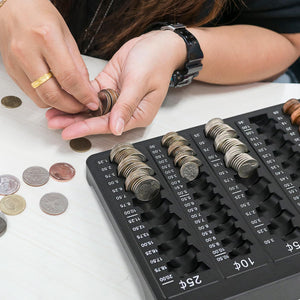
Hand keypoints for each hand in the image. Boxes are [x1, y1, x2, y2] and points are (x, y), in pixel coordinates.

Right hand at [0, 0, 98, 112]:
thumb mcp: (67, 34)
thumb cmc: (38, 13)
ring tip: (72, 100)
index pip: (69, 78)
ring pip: (40, 99)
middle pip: (52, 94)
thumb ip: (77, 64)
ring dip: (59, 105)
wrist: (12, 6)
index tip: (92, 102)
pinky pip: (31, 94)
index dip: (83, 95)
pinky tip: (57, 92)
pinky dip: (47, 98)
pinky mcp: (11, 71)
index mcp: (46, 37)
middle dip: (72, 107)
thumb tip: (86, 88)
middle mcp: (27, 52)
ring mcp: (15, 63)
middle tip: (83, 106)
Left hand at [46, 30, 185, 138]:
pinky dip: (78, 97)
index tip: (69, 132)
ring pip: (92, 109)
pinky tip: (64, 98)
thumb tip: (115, 128)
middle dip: (75, 122)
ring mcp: (116, 99)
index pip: (108, 125)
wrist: (156, 44)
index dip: (87, 128)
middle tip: (54, 123)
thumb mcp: (140, 82)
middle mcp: (125, 110)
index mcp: (137, 115)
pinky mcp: (109, 87)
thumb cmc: (156, 62)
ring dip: (73, 111)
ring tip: (53, 114)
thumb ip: (126, 106)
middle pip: (97, 119)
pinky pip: (91, 95)